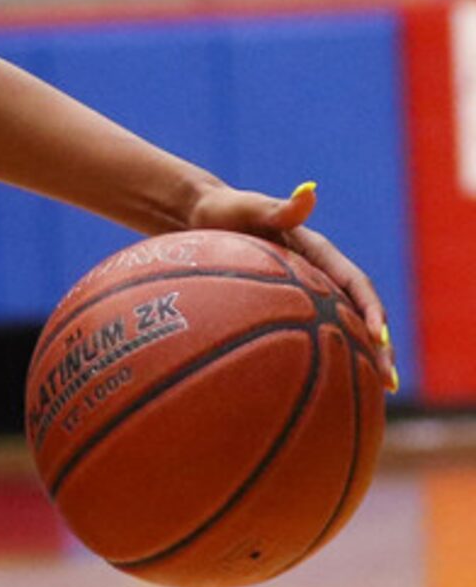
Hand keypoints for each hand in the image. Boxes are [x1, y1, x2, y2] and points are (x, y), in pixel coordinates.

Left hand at [184, 181, 396, 389]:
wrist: (196, 218)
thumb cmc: (222, 212)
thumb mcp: (248, 207)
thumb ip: (279, 207)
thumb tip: (308, 192)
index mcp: (319, 254)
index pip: (356, 284)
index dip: (371, 310)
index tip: (378, 337)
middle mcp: (319, 276)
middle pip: (358, 315)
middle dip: (379, 347)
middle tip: (389, 380)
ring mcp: (304, 295)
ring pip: (338, 330)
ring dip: (357, 360)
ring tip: (374, 394)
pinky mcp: (284, 309)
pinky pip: (305, 336)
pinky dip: (317, 360)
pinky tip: (315, 392)